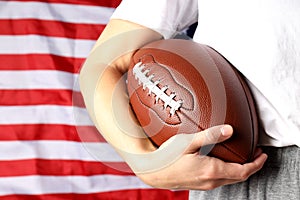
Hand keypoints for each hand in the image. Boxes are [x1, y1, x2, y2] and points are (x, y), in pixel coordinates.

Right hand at [136, 125, 267, 189]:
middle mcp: (211, 181)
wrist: (153, 170)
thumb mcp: (188, 142)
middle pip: (239, 177)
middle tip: (256, 154)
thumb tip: (229, 130)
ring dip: (240, 170)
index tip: (262, 155)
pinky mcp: (199, 184)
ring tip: (243, 157)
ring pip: (230, 179)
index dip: (256, 164)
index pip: (243, 171)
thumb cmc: (168, 156)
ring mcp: (205, 184)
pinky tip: (224, 163)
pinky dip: (229, 172)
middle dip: (251, 166)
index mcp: (212, 171)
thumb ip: (210, 136)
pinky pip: (220, 180)